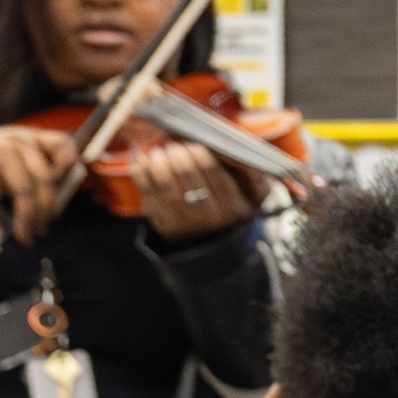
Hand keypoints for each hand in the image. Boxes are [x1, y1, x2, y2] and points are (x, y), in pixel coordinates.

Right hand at [0, 124, 81, 247]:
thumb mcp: (20, 162)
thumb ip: (41, 176)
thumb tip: (56, 211)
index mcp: (34, 140)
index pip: (63, 145)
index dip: (68, 167)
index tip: (62, 190)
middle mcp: (19, 142)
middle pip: (45, 179)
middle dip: (46, 210)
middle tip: (42, 232)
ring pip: (23, 190)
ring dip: (26, 220)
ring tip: (24, 239)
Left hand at [125, 139, 255, 238]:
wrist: (212, 251)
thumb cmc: (230, 217)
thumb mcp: (252, 203)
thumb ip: (255, 181)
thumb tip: (245, 158)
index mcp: (232, 207)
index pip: (211, 168)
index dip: (198, 150)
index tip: (194, 145)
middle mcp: (208, 216)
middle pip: (186, 172)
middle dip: (177, 152)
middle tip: (174, 147)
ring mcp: (184, 221)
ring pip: (165, 181)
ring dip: (159, 160)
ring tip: (160, 153)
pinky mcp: (163, 224)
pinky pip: (148, 191)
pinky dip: (143, 172)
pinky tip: (146, 164)